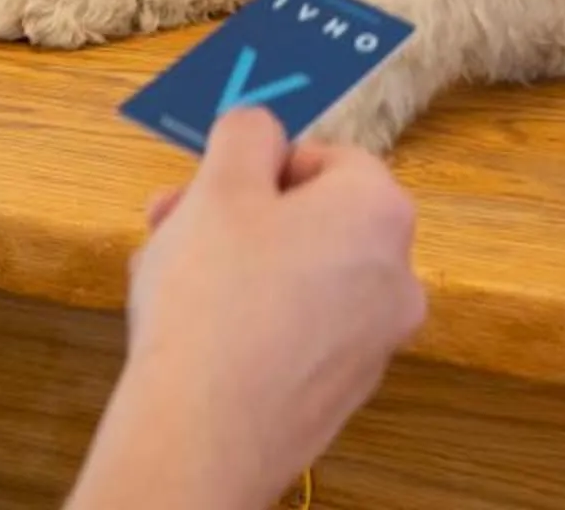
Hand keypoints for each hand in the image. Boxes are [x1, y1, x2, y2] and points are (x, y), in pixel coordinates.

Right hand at [87, 109, 424, 506]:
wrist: (203, 436)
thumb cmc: (215, 299)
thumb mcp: (220, 185)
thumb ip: (245, 134)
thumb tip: (260, 129)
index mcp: (381, 213)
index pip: (330, 157)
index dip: (262, 163)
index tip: (210, 183)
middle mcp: (398, 277)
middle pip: (312, 219)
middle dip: (236, 214)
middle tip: (172, 222)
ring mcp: (373, 342)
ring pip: (299, 276)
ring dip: (235, 263)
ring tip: (167, 276)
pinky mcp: (339, 392)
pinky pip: (296, 331)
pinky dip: (252, 319)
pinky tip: (193, 331)